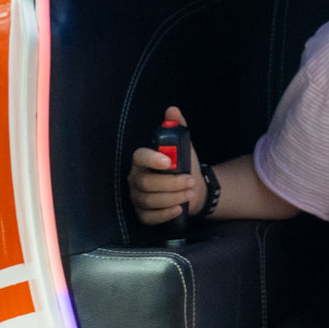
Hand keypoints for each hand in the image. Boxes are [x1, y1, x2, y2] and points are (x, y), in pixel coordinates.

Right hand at [128, 109, 202, 225]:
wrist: (192, 188)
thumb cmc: (183, 166)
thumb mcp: (183, 147)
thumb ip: (178, 128)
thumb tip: (172, 110)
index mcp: (143, 161)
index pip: (139, 157)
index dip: (152, 159)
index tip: (169, 162)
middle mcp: (135, 179)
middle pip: (146, 183)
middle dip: (171, 183)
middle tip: (191, 181)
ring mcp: (137, 197)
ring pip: (149, 200)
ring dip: (174, 197)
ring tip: (191, 192)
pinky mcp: (143, 213)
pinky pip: (149, 217)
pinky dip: (165, 214)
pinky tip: (179, 208)